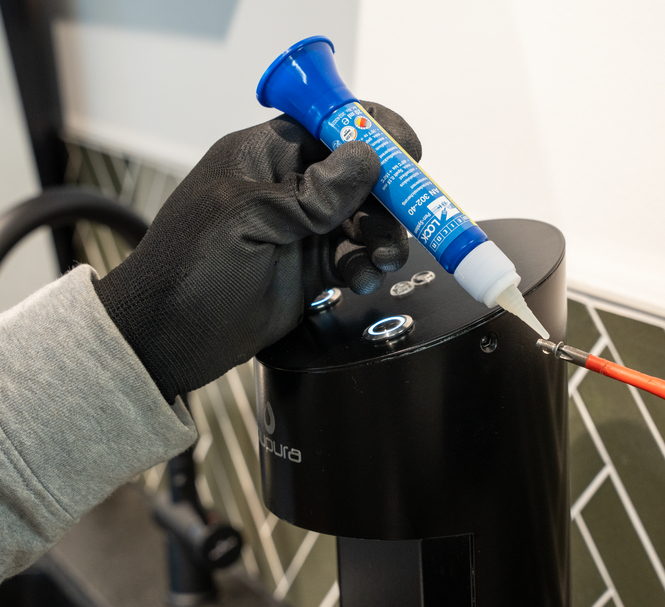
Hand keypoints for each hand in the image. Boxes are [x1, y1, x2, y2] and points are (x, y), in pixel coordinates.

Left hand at [94, 103, 420, 401]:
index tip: (408, 153)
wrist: (169, 338)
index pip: (331, 123)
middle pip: (362, 175)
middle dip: (388, 199)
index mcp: (265, 156)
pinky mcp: (313, 267)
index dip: (373, 131)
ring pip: (366, 218)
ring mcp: (304, 228)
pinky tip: (360, 279)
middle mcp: (290, 186)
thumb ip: (311, 193)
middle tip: (399, 227)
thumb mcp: (247, 219)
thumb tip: (367, 158)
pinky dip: (368, 265)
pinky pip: (357, 256)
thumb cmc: (188, 268)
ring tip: (381, 262)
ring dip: (383, 237)